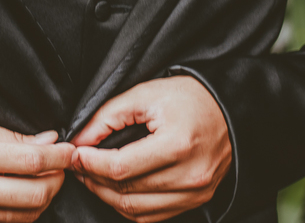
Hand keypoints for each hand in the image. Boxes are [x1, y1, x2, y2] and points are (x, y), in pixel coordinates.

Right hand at [0, 113, 74, 222]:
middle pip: (35, 194)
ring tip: (45, 180)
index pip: (32, 161)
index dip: (60, 156)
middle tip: (61, 166)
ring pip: (23, 216)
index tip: (71, 150)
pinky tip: (22, 196)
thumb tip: (47, 141)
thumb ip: (10, 136)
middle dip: (58, 180)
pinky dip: (21, 212)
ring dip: (43, 198)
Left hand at [70, 76, 231, 222]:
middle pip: (126, 191)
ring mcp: (195, 192)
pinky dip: (128, 206)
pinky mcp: (196, 200)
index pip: (121, 167)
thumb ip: (108, 116)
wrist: (228, 108)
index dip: (91, 163)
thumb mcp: (146, 94)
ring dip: (107, 195)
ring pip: (136, 209)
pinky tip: (116, 188)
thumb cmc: (189, 98)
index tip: (76, 154)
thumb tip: (80, 140)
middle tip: (79, 164)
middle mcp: (190, 175)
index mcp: (178, 144)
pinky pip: (152, 215)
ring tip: (93, 176)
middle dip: (94, 179)